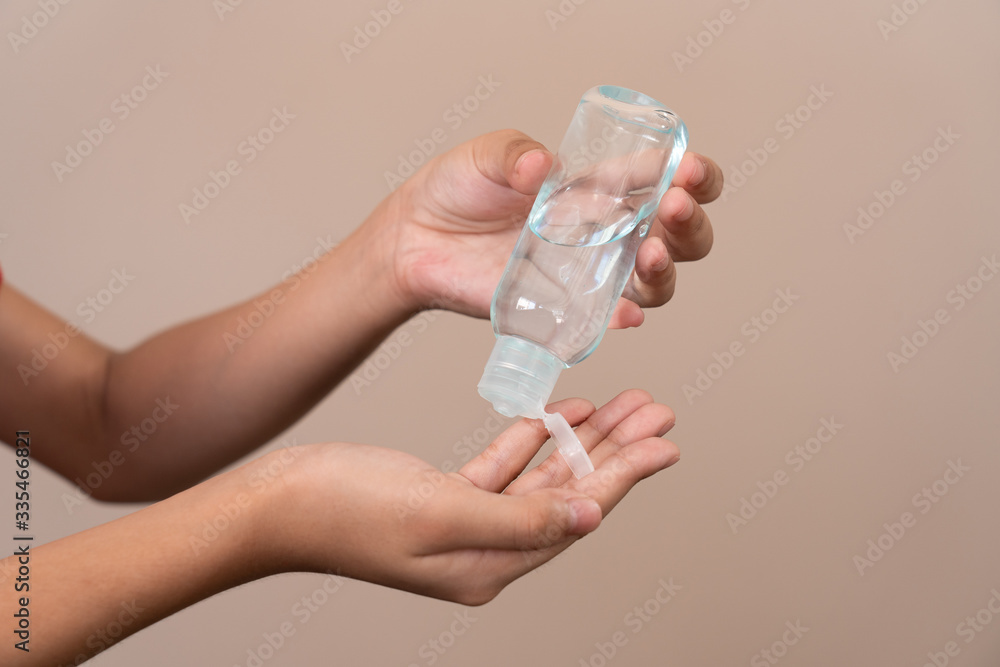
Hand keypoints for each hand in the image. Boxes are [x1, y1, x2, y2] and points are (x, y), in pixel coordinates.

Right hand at [260, 389, 677, 604]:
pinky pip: (503, 465)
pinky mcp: (444, 496)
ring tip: (624, 402)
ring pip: (542, 475)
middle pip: (570, 492)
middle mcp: (486, 550)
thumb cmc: (344, 510)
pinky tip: (556, 412)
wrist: (276, 503)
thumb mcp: (439, 513)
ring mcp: (465, 523)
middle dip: (616, 450)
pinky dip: (530, 437)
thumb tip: (591, 516)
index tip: (666, 443)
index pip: (577, 513)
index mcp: (490, 566)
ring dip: (581, 437)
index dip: (626, 475)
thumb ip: (520, 516)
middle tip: (657, 410)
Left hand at [381, 130, 721, 327]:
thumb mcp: (486, 156)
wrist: (413, 239)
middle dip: (689, 223)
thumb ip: (514, 156)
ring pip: (655, 280)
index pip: (665, 179)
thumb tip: (541, 168)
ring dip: (666, 269)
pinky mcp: (564, 308)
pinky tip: (624, 310)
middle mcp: (605, 230)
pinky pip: (607, 318)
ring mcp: (588, 272)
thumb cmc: (455, 190)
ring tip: (648, 253)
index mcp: (598, 185)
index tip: (690, 170)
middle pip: (679, 235)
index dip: (693, 175)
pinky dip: (623, 316)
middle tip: (674, 208)